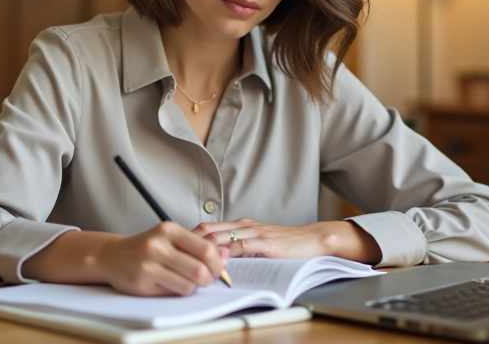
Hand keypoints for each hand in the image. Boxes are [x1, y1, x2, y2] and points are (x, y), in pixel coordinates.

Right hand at [93, 222, 229, 295]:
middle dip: (209, 278)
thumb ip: (197, 245)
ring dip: (194, 287)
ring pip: (188, 285)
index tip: (218, 268)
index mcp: (169, 229)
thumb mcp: (170, 238)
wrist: (112, 256)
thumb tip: (226, 255)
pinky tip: (172, 284)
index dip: (217, 263)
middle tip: (206, 279)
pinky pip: (173, 292)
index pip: (206, 249)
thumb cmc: (146, 247)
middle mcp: (158, 245)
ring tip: (188, 282)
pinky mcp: (142, 283)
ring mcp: (148, 264)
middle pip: (200, 269)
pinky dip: (179, 291)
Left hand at [192, 219, 381, 262]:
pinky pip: (241, 247)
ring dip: (203, 250)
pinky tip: (218, 262)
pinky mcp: (266, 243)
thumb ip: (239, 249)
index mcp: (240, 226)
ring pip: (220, 237)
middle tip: (174, 256)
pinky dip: (227, 254)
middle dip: (189, 243)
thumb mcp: (258, 244)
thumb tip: (216, 261)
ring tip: (189, 261)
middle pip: (207, 230)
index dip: (188, 238)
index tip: (175, 250)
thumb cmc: (287, 244)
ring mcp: (254, 233)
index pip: (207, 228)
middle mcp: (244, 226)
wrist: (314, 240)